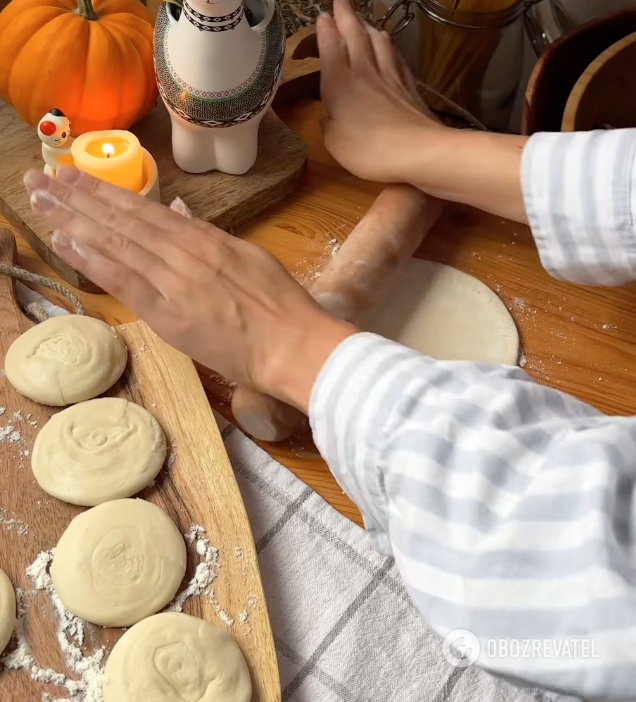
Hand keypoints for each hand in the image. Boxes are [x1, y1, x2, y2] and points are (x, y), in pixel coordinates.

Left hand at [23, 168, 354, 410]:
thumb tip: (180, 212)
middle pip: (124, 221)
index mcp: (208, 240)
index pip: (148, 210)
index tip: (76, 176)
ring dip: (75, 220)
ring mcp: (175, 283)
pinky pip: (125, 283)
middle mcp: (186, 254)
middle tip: (40, 177)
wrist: (294, 345)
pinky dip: (95, 261)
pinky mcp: (169, 315)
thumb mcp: (249, 259)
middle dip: (79, 197)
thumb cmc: (281, 306)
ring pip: (118, 244)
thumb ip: (210, 236)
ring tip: (41, 200)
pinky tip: (67, 242)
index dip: (108, 192)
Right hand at [317, 0, 528, 222]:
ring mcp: (390, 77)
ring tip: (364, 21)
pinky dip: (390, 47)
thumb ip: (329, 123)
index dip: (325, 31)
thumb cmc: (368, 150)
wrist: (418, 151)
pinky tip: (390, 46)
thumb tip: (329, 112)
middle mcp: (365, 72)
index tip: (322, 16)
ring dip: (369, 27)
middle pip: (355, 36)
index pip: (331, 48)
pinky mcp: (409, 87)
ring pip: (378, 42)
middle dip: (346, 16)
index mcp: (340, 83)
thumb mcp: (334, 142)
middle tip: (340, 2)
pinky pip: (397, 58)